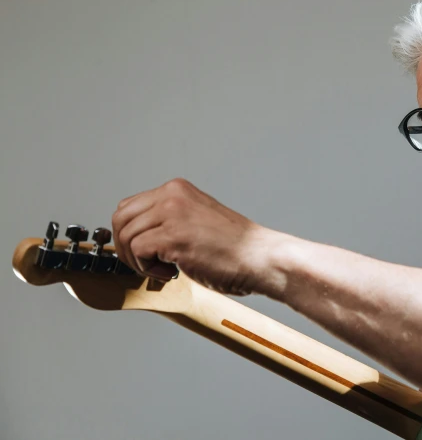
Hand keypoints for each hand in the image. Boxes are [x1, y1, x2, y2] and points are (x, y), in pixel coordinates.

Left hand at [111, 178, 280, 295]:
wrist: (260, 257)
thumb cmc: (234, 248)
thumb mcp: (196, 220)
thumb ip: (168, 221)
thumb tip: (137, 239)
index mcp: (177, 189)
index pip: (130, 206)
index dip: (129, 233)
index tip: (143, 253)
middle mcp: (172, 195)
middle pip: (120, 219)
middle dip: (125, 247)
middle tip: (145, 264)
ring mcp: (172, 213)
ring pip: (127, 237)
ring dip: (138, 261)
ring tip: (164, 269)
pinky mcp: (173, 236)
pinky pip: (138, 251)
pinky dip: (147, 269)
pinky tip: (170, 272)